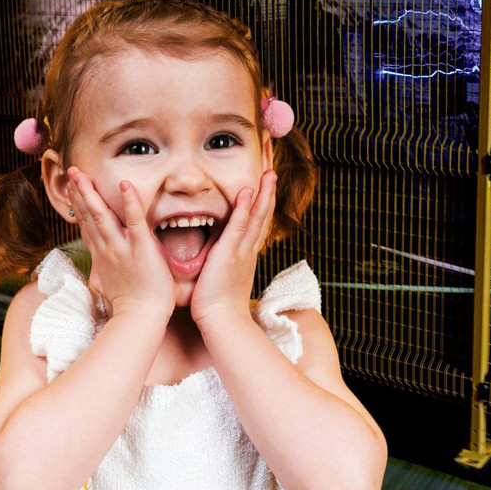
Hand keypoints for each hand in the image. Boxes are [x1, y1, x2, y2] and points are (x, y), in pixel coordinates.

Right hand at [67, 166, 175, 323]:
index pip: (87, 226)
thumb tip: (98, 272)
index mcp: (103, 256)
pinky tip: (125, 185)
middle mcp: (107, 249)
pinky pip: (135, 221)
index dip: (79, 206)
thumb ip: (106, 271)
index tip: (71, 189)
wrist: (141, 319)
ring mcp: (121, 248)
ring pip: (101, 216)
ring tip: (81, 175)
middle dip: (78, 193)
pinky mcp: (141, 248)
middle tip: (70, 172)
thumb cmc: (132, 304)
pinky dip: (130, 202)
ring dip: (90, 194)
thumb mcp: (112, 284)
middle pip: (88, 216)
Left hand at [190, 170, 277, 327]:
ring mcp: (242, 250)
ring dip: (264, 193)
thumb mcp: (224, 277)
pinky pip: (239, 226)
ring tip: (269, 172)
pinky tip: (247, 190)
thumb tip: (217, 256)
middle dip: (269, 190)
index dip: (264, 201)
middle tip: (273, 168)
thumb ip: (223, 262)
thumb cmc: (218, 304)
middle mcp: (250, 248)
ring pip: (258, 216)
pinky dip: (245, 208)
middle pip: (265, 213)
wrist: (222, 321)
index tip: (267, 184)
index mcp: (248, 252)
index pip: (259, 221)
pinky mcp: (230, 253)